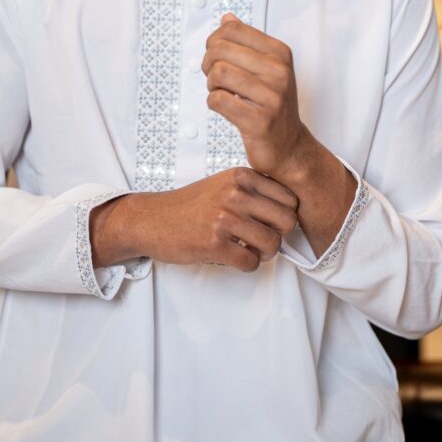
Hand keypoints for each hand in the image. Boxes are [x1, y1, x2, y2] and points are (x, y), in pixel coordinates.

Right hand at [90, 167, 298, 272]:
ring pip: (273, 244)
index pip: (290, 198)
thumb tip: (289, 210)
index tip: (271, 222)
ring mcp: (225, 218)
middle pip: (288, 221)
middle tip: (262, 239)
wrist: (152, 219)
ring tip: (249, 250)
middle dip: (279, 235)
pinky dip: (247, 264)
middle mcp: (235, 193)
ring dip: (264, 253)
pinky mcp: (214, 243)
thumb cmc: (190, 205)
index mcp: (241, 176)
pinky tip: (233, 257)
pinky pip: (251, 262)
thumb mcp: (223, 184)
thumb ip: (253, 191)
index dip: (285, 215)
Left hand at [203, 14, 307, 178]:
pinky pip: (218, 101)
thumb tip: (227, 18)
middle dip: (208, 64)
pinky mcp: (259, 121)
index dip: (215, 41)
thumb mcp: (267, 68)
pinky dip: (214, 103)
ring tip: (221, 92)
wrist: (290, 145)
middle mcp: (278, 71)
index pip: (232, 29)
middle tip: (215, 78)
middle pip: (220, 49)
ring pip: (218, 74)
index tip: (219, 57)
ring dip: (211, 85)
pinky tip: (225, 107)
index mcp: (279, 52)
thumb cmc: (273, 104)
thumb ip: (247, 42)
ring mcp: (271, 96)